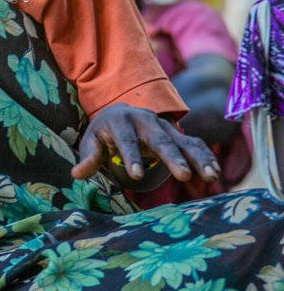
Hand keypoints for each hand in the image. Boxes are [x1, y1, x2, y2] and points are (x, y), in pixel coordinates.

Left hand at [72, 103, 218, 188]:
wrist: (120, 113)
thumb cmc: (104, 132)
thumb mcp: (92, 141)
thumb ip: (88, 157)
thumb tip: (76, 175)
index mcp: (121, 121)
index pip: (127, 141)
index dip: (132, 157)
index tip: (136, 175)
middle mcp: (147, 120)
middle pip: (160, 140)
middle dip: (172, 158)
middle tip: (183, 176)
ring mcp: (165, 127)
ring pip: (183, 141)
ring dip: (198, 159)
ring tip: (211, 176)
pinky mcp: (177, 135)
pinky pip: (194, 144)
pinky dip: (205, 157)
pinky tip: (214, 173)